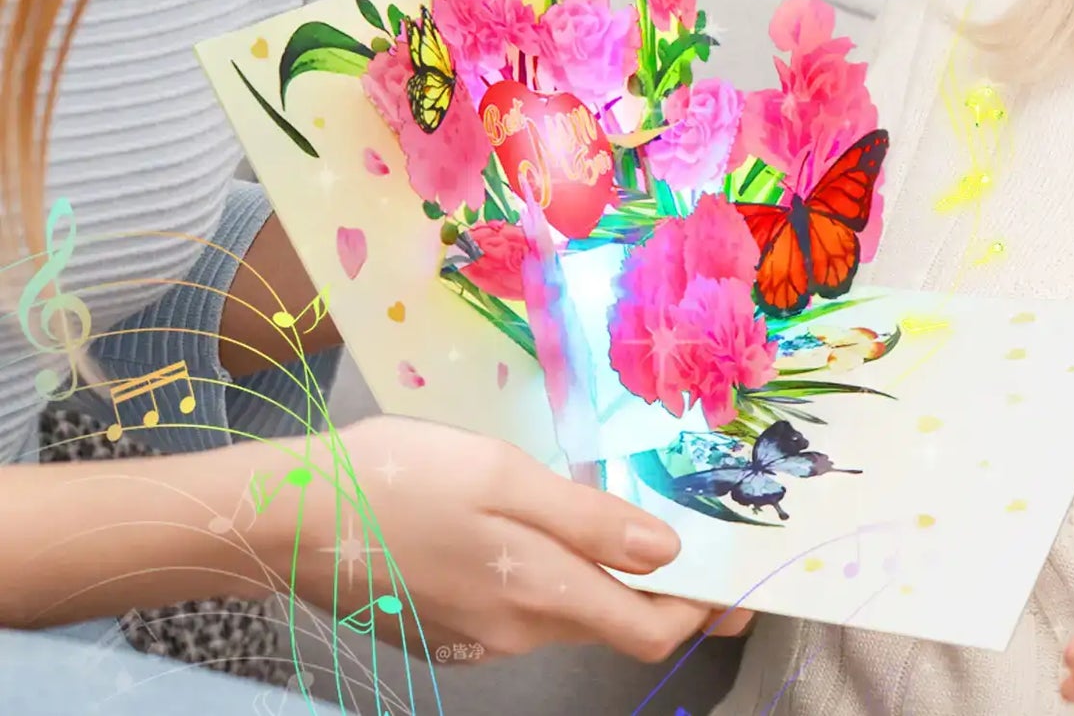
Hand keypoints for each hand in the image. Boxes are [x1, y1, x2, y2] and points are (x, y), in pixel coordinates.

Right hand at [261, 415, 735, 663]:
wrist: (290, 518)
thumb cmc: (402, 479)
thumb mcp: (503, 477)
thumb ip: (587, 520)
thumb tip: (667, 552)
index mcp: (540, 590)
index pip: (646, 627)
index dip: (702, 611)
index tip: (744, 586)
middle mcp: (517, 629)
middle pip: (613, 621)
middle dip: (663, 591)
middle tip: (699, 540)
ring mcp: (479, 634)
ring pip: (567, 611)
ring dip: (607, 579)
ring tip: (624, 521)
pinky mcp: (448, 626)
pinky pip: (522, 607)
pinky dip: (555, 578)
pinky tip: (542, 532)